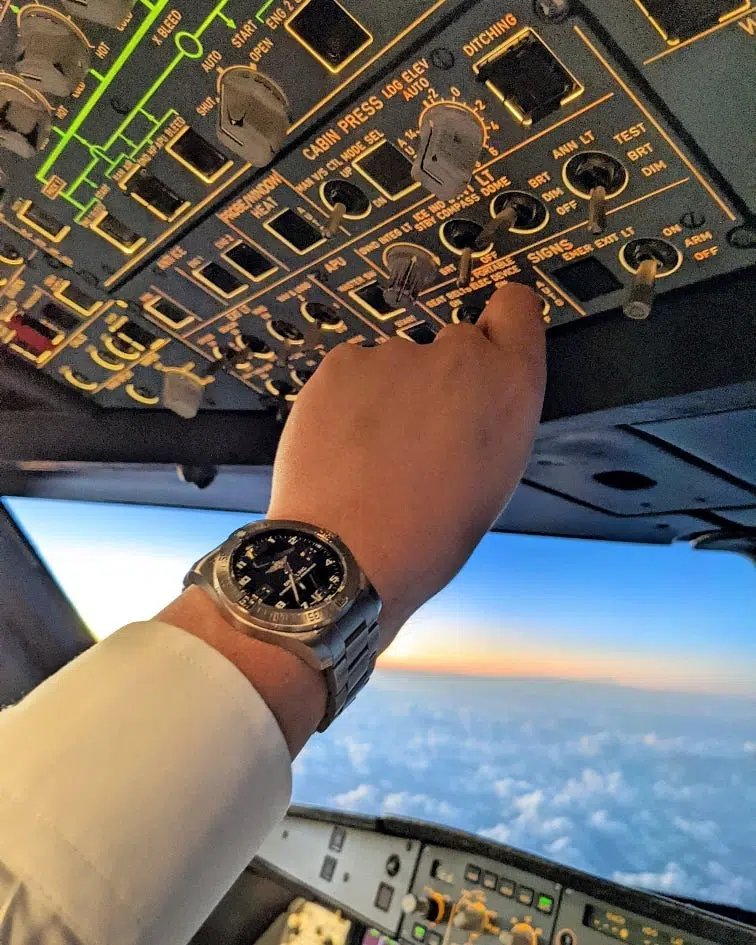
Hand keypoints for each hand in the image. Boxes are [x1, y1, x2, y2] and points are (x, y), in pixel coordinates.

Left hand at [267, 283, 545, 651]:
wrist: (346, 554)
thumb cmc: (428, 534)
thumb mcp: (493, 478)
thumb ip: (492, 416)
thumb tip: (473, 401)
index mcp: (509, 386)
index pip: (517, 307)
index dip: (501, 323)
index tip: (489, 339)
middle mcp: (459, 355)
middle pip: (454, 344)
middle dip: (441, 377)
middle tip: (419, 432)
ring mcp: (395, 354)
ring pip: (396, 363)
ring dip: (389, 392)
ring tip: (374, 452)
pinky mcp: (342, 363)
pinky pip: (352, 371)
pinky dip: (348, 398)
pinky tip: (344, 443)